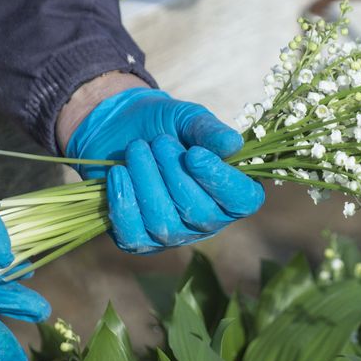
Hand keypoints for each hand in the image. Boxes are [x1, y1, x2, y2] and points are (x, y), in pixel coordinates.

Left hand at [63, 86, 263, 252]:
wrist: (118, 131)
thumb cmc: (163, 126)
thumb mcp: (188, 119)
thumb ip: (209, 130)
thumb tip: (233, 144)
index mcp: (232, 191)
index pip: (242, 201)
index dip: (221, 181)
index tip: (194, 154)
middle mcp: (208, 221)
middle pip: (200, 214)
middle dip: (174, 173)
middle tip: (159, 141)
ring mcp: (174, 235)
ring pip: (164, 223)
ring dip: (146, 181)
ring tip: (137, 149)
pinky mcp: (139, 241)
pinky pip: (133, 235)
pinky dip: (124, 201)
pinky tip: (119, 173)